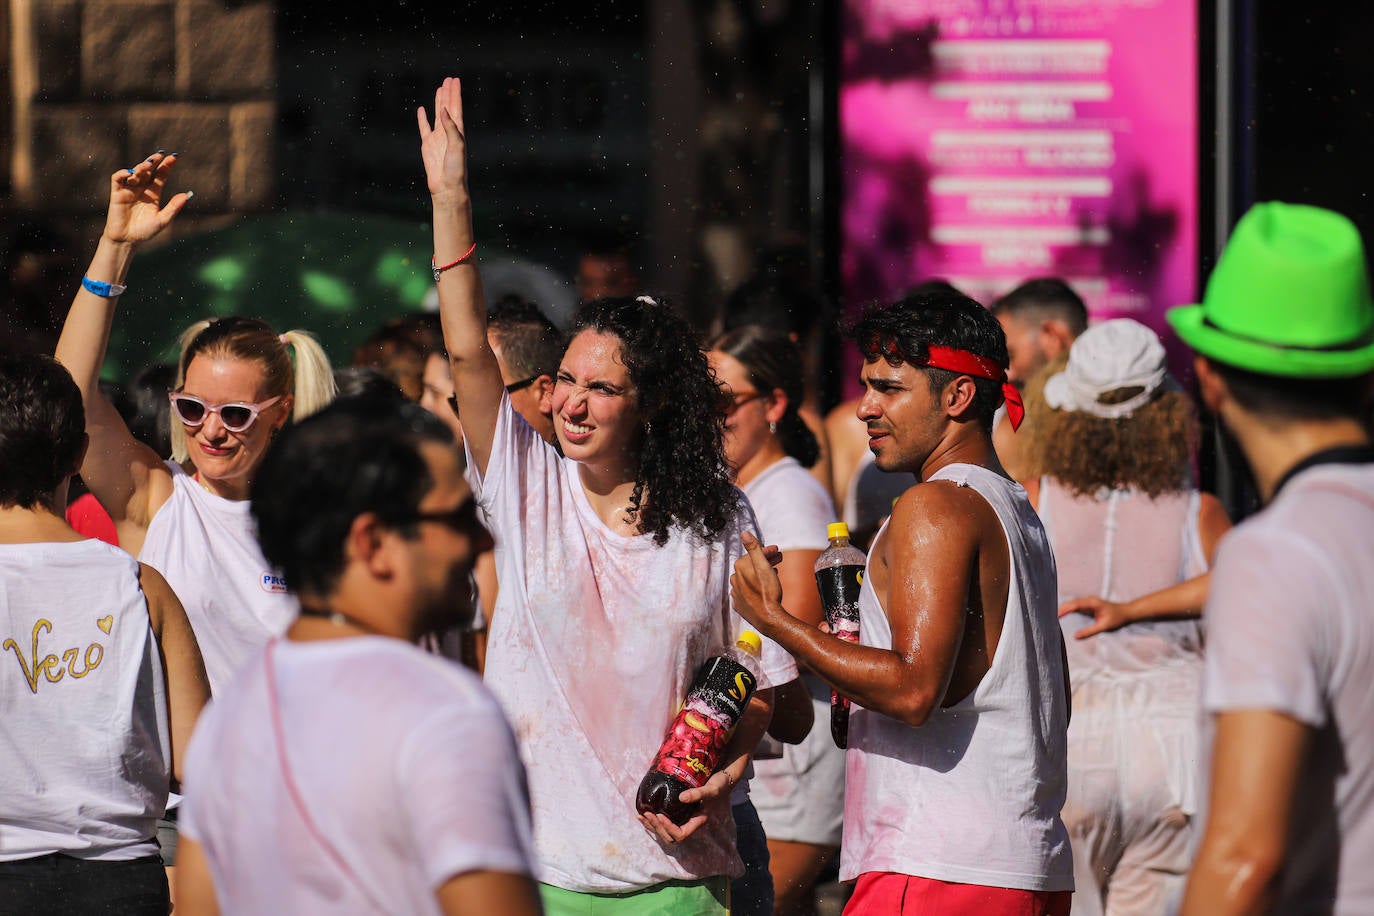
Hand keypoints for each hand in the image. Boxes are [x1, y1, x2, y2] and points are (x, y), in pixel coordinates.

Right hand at [103, 152, 189, 245]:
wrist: (128, 240)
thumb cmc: (146, 231)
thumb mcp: (163, 219)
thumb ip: (174, 207)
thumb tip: (186, 195)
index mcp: (154, 193)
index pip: (161, 175)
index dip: (167, 166)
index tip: (174, 157)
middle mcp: (142, 189)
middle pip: (148, 171)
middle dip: (154, 161)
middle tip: (161, 155)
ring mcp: (129, 190)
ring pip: (135, 173)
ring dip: (141, 167)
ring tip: (149, 164)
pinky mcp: (117, 193)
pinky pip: (118, 179)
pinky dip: (122, 174)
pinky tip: (130, 173)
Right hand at [417, 77, 468, 198]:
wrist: (446, 187)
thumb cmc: (456, 169)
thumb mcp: (457, 146)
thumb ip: (451, 128)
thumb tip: (444, 110)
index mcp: (458, 132)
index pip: (456, 108)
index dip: (455, 94)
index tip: (454, 80)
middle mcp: (448, 132)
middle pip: (448, 108)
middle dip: (448, 93)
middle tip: (448, 79)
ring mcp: (438, 138)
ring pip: (437, 114)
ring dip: (439, 101)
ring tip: (439, 89)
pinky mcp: (428, 145)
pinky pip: (424, 127)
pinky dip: (423, 118)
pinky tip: (422, 109)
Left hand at [636, 768, 732, 844]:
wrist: (723, 780)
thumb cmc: (720, 785)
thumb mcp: (711, 789)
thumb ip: (698, 794)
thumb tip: (681, 798)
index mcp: (698, 821)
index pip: (680, 834)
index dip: (668, 828)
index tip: (659, 815)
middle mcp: (690, 823)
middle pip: (670, 836)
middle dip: (656, 827)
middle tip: (646, 813)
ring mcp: (685, 818)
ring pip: (665, 831)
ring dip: (652, 825)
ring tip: (640, 815)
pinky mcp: (681, 811)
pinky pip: (665, 820)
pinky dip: (653, 819)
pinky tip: (644, 812)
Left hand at [730, 531, 784, 632]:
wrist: (769, 618)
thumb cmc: (768, 593)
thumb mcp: (763, 566)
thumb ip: (753, 549)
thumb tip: (744, 534)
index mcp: (740, 568)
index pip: (754, 554)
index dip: (767, 551)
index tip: (777, 551)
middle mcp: (735, 580)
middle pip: (751, 566)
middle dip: (765, 561)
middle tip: (778, 560)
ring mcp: (737, 593)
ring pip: (749, 578)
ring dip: (760, 574)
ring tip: (774, 574)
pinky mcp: (740, 605)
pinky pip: (746, 592)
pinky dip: (754, 587)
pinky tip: (762, 587)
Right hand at [1058, 595, 1130, 638]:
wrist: (1126, 612)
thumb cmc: (1117, 618)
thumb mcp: (1104, 627)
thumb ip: (1090, 631)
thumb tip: (1075, 636)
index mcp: (1092, 603)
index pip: (1074, 605)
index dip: (1064, 610)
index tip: (1056, 615)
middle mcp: (1088, 600)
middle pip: (1070, 603)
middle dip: (1060, 609)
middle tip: (1048, 616)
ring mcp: (1087, 601)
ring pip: (1071, 603)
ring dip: (1062, 609)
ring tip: (1052, 616)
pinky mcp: (1087, 605)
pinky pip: (1074, 606)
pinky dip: (1067, 609)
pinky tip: (1061, 614)